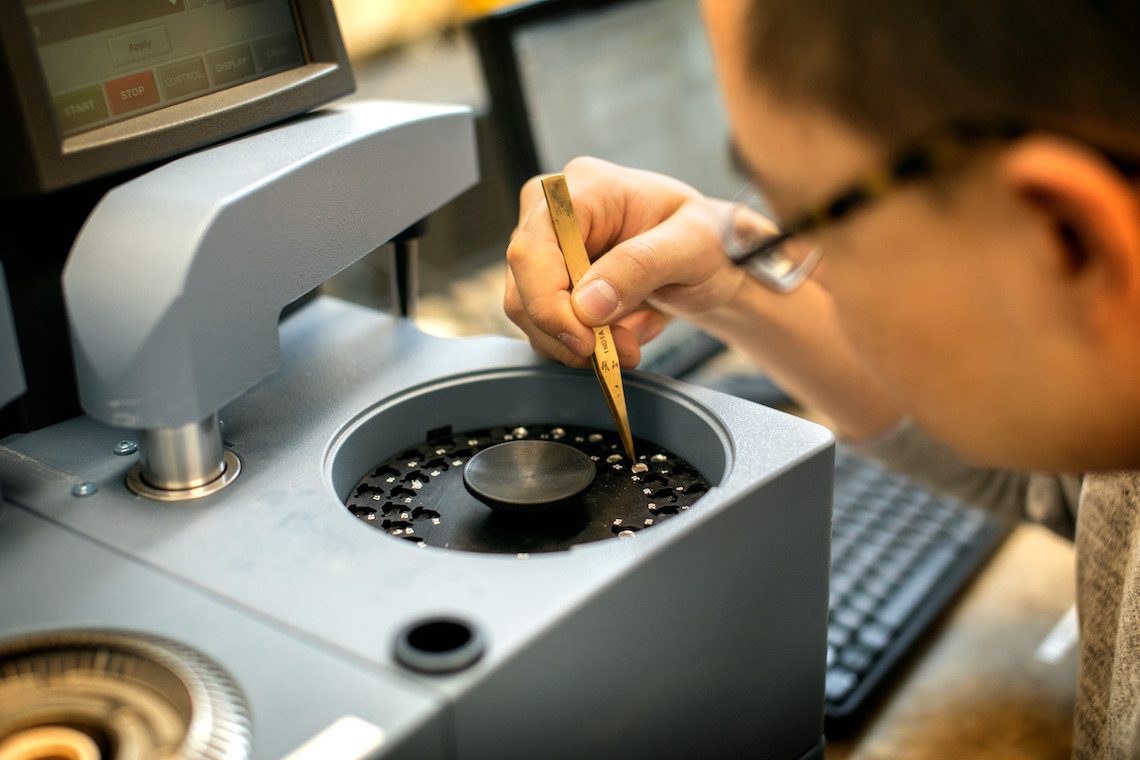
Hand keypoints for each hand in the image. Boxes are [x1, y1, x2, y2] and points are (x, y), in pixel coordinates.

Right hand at [504, 157, 745, 367]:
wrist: (713, 256)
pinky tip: (627, 327)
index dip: (548, 305)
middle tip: (627, 349)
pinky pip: (549, 327)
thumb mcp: (693, 246)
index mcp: (582, 189)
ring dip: (586, 342)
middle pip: (524, 289)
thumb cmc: (709, 237)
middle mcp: (550, 213)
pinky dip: (588, 343)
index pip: (532, 250)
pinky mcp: (549, 279)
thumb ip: (640, 267)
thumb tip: (585, 306)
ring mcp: (546, 248)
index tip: (588, 344)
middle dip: (574, 333)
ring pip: (532, 317)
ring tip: (638, 331)